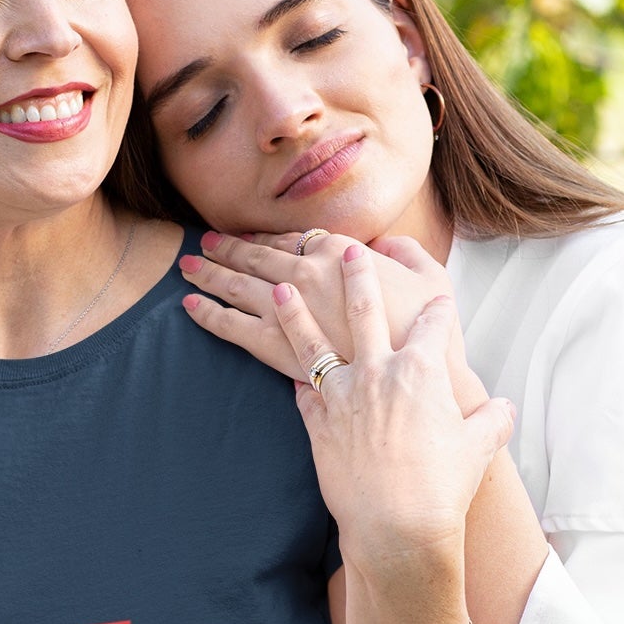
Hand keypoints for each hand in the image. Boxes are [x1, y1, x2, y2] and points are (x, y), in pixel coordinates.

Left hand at [179, 229, 472, 396]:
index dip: (270, 236)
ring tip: (189, 264)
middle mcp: (308, 275)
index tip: (252, 235)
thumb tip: (386, 245)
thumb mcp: (434, 282)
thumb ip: (409, 255)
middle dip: (229, 247)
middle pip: (258, 256)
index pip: (295, 240)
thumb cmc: (431, 337)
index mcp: (342, 255)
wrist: (414, 387)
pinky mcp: (274, 348)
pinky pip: (230, 326)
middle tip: (208, 241)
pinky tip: (189, 304)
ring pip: (238, 284)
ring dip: (210, 271)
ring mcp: (287, 310)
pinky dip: (207, 312)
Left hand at [272, 243, 514, 572]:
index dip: (438, 310)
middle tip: (348, 251)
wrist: (396, 525)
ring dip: (296, 312)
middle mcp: (377, 372)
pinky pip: (303, 392)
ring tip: (282, 288)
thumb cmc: (442, 486)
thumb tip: (504, 408)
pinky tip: (289, 370)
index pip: (434, 325)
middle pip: (364, 310)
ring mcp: (342, 395)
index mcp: (422, 370)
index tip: (437, 299)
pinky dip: (298, 380)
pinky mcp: (316, 423)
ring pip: (313, 342)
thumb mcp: (479, 447)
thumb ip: (492, 420)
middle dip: (358, 276)